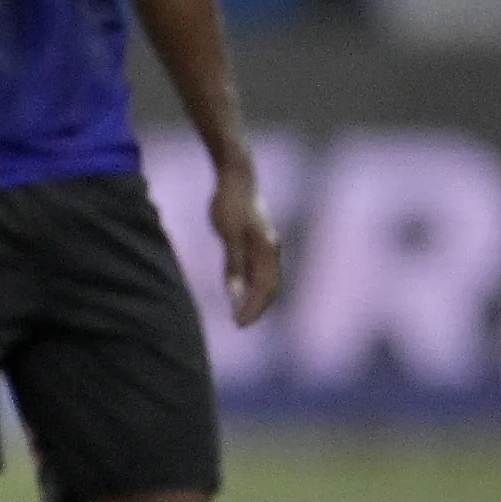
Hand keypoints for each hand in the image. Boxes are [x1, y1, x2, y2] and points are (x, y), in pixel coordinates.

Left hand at [210, 158, 279, 327]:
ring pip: (267, 279)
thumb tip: (235, 294)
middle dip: (256, 308)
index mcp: (266, 250)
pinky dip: (253, 284)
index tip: (238, 323)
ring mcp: (268, 245)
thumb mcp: (228, 234)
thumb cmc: (229, 204)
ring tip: (239, 313)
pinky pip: (261, 269)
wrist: (237, 177)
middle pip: (269, 287)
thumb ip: (233, 264)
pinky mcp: (260, 240)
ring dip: (256, 298)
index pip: (265, 288)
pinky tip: (240, 290)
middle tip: (238, 324)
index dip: (253, 308)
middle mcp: (272, 249)